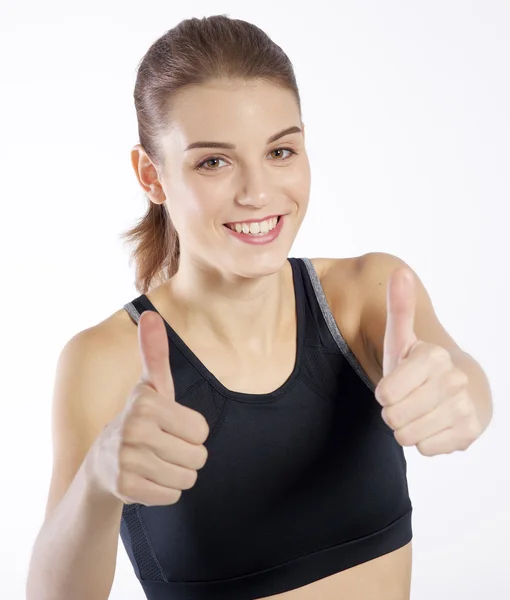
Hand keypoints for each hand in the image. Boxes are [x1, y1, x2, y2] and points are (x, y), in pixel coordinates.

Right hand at [91, 310, 209, 505]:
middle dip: (185, 456)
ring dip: (176, 475)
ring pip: (187, 478)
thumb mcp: (150, 387)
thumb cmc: (139, 421)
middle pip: (198, 456)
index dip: (191, 433)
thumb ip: (154, 352)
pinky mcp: (124, 488)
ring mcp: (126, 459)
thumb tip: (150, 313)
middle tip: (161, 448)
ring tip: (154, 463)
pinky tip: (146, 479)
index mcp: (145, 401)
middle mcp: (133, 428)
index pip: (202, 430)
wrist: (102, 465)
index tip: (168, 427)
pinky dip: (164, 491)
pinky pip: (172, 495)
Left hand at [374, 267, 480, 455]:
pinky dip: (423, 441)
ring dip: (405, 428)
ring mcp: (464, 407)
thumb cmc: (420, 365)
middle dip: (392, 412)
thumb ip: (398, 308)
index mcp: (433, 356)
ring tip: (417, 412)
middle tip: (405, 401)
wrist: (462, 390)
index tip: (393, 385)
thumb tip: (399, 271)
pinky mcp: (470, 432)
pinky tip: (432, 425)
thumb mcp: (403, 339)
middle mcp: (454, 380)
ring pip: (409, 435)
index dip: (384, 393)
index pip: (385, 392)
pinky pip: (426, 448)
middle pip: (394, 416)